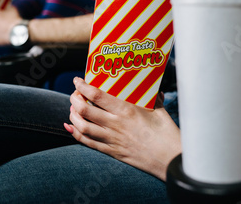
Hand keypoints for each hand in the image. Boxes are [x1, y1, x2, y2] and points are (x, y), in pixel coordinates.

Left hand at [65, 78, 180, 180]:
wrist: (171, 161)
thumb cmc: (168, 134)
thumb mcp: (159, 110)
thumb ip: (152, 97)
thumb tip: (151, 86)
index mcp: (126, 110)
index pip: (96, 96)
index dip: (82, 87)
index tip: (78, 80)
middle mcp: (115, 125)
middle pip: (84, 110)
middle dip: (74, 99)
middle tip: (75, 94)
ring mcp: (112, 140)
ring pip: (82, 127)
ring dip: (73, 116)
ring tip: (73, 109)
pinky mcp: (112, 152)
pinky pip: (88, 143)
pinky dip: (75, 134)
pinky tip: (70, 127)